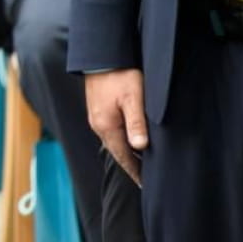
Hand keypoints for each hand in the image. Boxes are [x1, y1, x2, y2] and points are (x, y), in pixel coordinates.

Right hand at [85, 68, 147, 185]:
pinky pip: (109, 131)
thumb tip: (140, 147)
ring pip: (112, 141)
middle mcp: (98, 125)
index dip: (135, 171)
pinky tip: (129, 139)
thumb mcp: (134, 99)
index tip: (145, 185)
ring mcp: (96, 117)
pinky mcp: (97, 109)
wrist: (101, 56)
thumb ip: (136, 123)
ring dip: (125, 152)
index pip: (122, 157)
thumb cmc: (121, 75)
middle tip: (146, 177)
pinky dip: (120, 140)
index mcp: (107, 126)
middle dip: (131, 165)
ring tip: (140, 162)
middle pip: (117, 152)